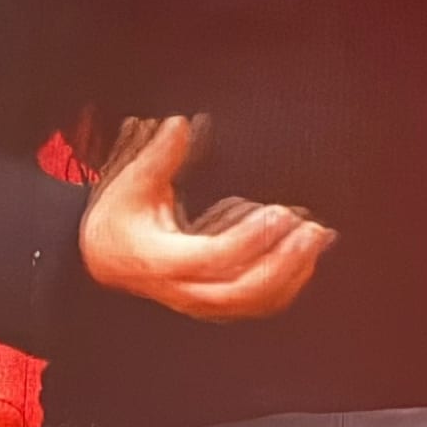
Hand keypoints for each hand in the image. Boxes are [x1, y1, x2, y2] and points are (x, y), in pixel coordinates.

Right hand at [79, 115, 337, 321]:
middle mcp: (185, 288)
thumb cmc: (120, 220)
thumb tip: (180, 124)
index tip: (279, 213)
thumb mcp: (130, 185)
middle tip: (312, 230)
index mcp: (162, 260)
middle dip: (284, 262)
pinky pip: (259, 301)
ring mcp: (203, 300)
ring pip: (255, 301)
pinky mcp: (218, 301)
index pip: (213, 259)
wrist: (108, 260)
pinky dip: (290, 280)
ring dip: (294, 272)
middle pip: (242, 290)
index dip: (250, 239)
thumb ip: (158, 157)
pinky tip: (309, 251)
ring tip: (318, 235)